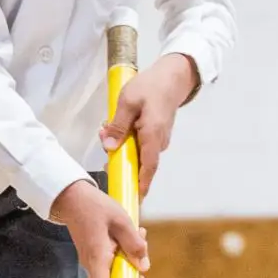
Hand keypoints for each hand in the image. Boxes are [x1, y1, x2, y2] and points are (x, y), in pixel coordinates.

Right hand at [52, 179, 147, 277]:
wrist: (71, 197)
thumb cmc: (94, 206)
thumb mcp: (120, 219)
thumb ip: (133, 242)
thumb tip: (145, 265)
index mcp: (98, 258)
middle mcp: (93, 265)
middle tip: (143, 263)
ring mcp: (93, 262)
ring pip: (116, 274)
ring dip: (131, 263)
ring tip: (140, 236)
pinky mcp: (96, 256)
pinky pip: (113, 264)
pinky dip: (125, 256)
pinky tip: (135, 236)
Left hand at [98, 53, 199, 197]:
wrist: (172, 77)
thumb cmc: (150, 86)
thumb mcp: (127, 102)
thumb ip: (118, 125)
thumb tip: (109, 147)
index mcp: (153, 135)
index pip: (148, 167)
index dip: (140, 185)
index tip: (133, 200)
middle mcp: (159, 142)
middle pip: (139, 164)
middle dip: (121, 165)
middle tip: (106, 162)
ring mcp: (159, 140)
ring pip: (138, 155)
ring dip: (122, 151)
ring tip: (106, 133)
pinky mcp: (156, 136)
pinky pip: (140, 147)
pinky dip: (128, 144)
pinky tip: (116, 131)